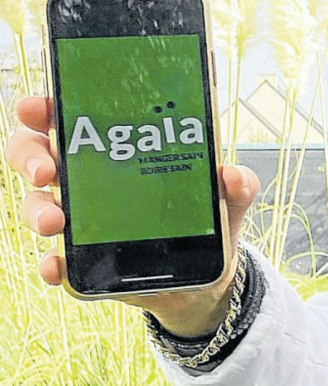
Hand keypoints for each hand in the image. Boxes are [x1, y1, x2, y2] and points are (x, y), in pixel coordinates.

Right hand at [4, 95, 260, 335]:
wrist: (204, 277)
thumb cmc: (205, 219)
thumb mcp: (228, 198)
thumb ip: (237, 185)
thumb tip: (234, 175)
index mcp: (116, 150)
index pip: (70, 119)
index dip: (45, 109)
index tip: (38, 107)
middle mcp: (88, 181)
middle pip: (38, 156)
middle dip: (31, 157)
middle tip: (47, 171)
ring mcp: (81, 221)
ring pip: (37, 205)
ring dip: (37, 210)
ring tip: (55, 221)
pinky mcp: (84, 261)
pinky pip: (56, 261)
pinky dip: (51, 264)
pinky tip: (58, 266)